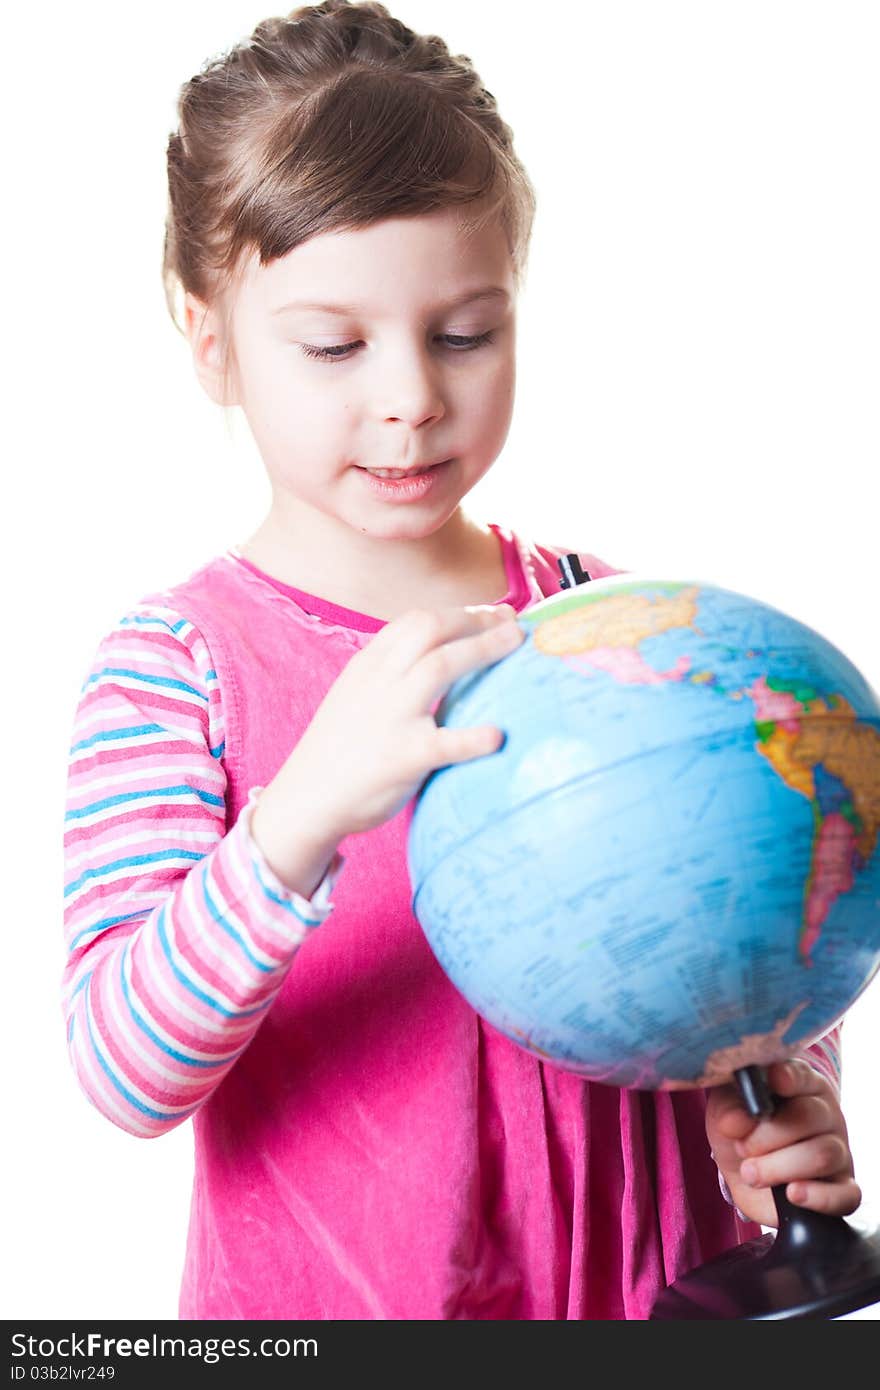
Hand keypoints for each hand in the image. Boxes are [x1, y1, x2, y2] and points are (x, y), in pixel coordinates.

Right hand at [267, 602, 524, 844]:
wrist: (307, 798)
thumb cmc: (340, 747)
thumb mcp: (355, 694)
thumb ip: (390, 672)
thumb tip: (439, 653)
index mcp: (368, 665)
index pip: (415, 621)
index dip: (459, 612)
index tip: (491, 614)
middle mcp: (379, 682)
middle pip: (431, 629)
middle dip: (476, 619)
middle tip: (512, 624)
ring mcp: (391, 717)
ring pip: (441, 666)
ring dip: (484, 649)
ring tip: (517, 644)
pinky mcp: (404, 757)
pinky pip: (445, 743)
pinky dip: (474, 737)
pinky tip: (498, 735)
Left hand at [705, 1059, 860, 1226]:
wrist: (744, 1172)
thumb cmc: (741, 1130)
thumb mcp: (725, 1110)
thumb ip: (729, 1109)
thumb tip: (735, 1123)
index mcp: (801, 1085)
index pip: (802, 1075)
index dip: (788, 1077)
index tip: (773, 1081)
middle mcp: (826, 1114)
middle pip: (809, 1116)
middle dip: (767, 1135)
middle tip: (742, 1148)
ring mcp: (839, 1151)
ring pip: (823, 1154)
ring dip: (779, 1166)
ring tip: (751, 1173)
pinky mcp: (843, 1189)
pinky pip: (846, 1195)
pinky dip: (818, 1196)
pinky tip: (792, 1194)